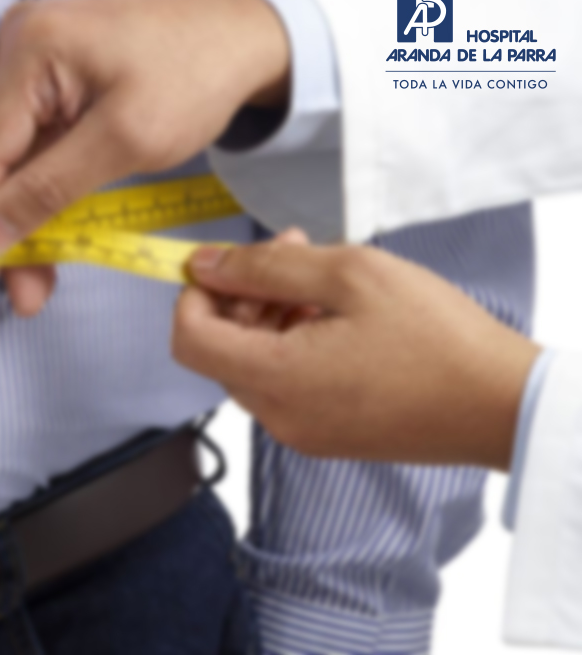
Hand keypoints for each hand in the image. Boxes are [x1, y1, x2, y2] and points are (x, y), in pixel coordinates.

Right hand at [0, 0, 289, 315]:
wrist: (241, 42)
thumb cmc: (196, 76)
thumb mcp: (124, 140)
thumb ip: (49, 189)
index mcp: (30, 49)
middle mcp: (20, 50)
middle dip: (9, 230)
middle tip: (22, 294)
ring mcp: (36, 67)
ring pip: (17, 162)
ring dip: (28, 220)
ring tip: (38, 283)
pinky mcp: (54, 86)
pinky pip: (39, 150)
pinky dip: (47, 195)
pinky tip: (53, 240)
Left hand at [172, 235, 541, 469]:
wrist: (498, 404)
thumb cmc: (434, 336)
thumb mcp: (349, 274)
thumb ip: (265, 266)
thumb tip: (205, 265)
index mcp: (276, 378)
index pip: (189, 337)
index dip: (194, 293)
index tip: (224, 262)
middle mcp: (277, 415)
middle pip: (219, 348)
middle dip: (242, 294)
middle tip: (291, 252)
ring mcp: (300, 430)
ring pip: (252, 363)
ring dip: (269, 315)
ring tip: (320, 279)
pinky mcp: (324, 434)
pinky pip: (283, 384)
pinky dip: (291, 344)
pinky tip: (334, 316)